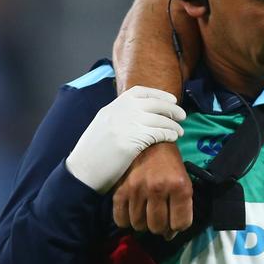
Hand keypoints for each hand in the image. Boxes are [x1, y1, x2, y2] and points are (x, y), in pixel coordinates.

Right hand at [66, 86, 184, 194]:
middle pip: (154, 104)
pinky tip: (172, 138)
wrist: (81, 172)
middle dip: (171, 108)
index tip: (171, 100)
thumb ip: (120, 117)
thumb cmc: (93, 154)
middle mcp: (119, 113)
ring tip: (179, 131)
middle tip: (182, 116)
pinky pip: (157, 133)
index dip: (159, 94)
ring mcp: (124, 125)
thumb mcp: (104, 126)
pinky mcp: (130, 141)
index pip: (139, 92)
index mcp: (112, 108)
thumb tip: (143, 114)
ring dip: (173, 125)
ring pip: (158, 119)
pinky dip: (168, 134)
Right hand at [111, 141, 192, 238]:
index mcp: (179, 186)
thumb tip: (170, 234)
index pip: (180, 223)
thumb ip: (181, 206)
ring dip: (144, 224)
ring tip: (146, 214)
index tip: (175, 222)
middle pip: (157, 227)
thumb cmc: (169, 162)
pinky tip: (132, 213)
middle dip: (161, 228)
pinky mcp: (120, 191)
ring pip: (139, 225)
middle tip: (160, 219)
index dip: (179, 227)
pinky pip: (120, 219)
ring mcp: (137, 190)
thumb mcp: (184, 180)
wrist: (147, 140)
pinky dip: (126, 221)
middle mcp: (158, 189)